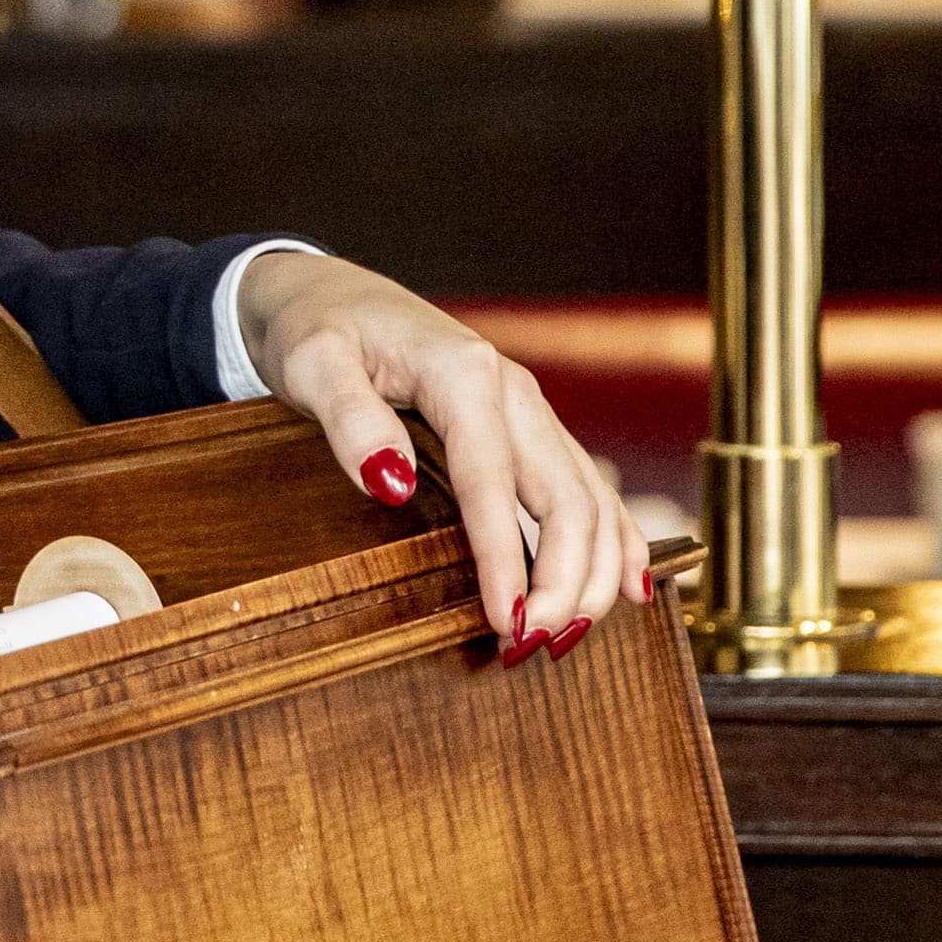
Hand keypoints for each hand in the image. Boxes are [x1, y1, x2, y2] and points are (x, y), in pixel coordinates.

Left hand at [234, 248, 650, 656]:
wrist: (328, 294)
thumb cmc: (316, 329)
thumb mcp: (312, 363)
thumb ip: (349, 420)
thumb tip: (391, 483)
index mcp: (464, 373)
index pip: (495, 480)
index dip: (506, 557)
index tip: (508, 622)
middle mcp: (514, 390)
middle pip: (565, 495)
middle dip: (565, 578)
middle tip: (537, 647)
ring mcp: (528, 409)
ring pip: (589, 495)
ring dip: (595, 570)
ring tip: (573, 637)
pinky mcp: (529, 427)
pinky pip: (586, 486)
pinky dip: (614, 539)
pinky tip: (630, 588)